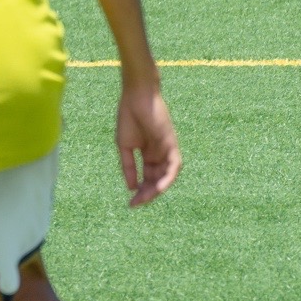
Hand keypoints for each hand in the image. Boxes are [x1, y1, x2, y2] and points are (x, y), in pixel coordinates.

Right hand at [117, 80, 181, 206]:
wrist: (136, 96)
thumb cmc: (129, 116)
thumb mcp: (125, 146)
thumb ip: (128, 166)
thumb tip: (132, 188)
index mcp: (148, 154)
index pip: (148, 178)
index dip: (140, 191)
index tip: (131, 204)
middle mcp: (160, 154)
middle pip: (157, 180)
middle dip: (147, 193)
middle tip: (136, 204)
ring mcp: (167, 149)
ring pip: (167, 176)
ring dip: (157, 189)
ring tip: (144, 198)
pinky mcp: (172, 143)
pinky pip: (175, 165)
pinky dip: (168, 178)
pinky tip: (158, 188)